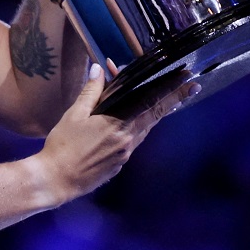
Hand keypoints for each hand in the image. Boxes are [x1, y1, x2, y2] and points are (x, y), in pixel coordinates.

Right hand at [34, 64, 198, 203]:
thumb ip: (91, 92)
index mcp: (118, 125)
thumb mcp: (74, 114)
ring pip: (146, 128)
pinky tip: (131, 122)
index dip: (171, 90)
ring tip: (165, 99)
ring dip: (155, 113)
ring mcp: (125, 154)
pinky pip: (134, 140)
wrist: (56, 180)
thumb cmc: (63, 145)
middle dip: (175, 100)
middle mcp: (128, 140)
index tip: (188, 79)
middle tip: (193, 87)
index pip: (151, 102)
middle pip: (156, 116)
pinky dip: (138, 127)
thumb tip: (99, 68)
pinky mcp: (119, 163)